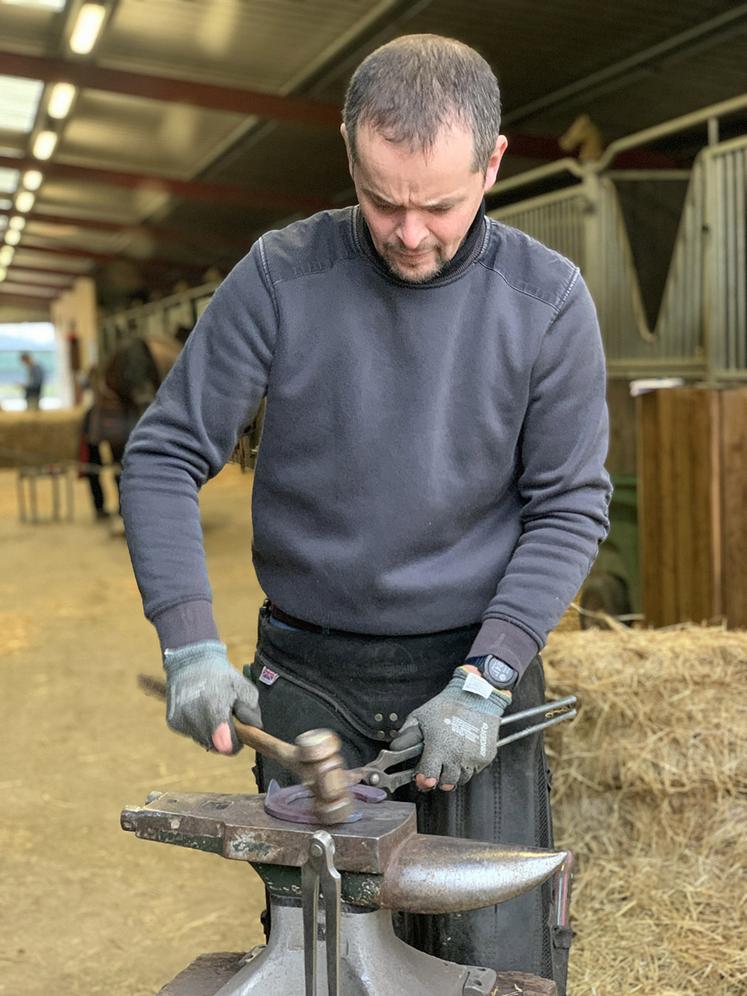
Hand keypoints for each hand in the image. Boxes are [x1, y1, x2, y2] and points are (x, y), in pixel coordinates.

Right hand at [163, 640, 261, 754]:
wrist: (192, 662)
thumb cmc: (222, 676)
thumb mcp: (243, 687)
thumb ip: (251, 709)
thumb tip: (254, 728)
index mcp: (213, 705)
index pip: (226, 742)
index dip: (236, 744)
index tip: (241, 738)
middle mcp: (193, 715)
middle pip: (216, 745)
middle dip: (226, 736)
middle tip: (229, 718)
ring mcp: (181, 720)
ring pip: (203, 741)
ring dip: (212, 733)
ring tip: (214, 711)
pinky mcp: (173, 723)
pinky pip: (192, 734)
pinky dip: (200, 728)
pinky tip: (202, 711)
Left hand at [389, 666, 510, 790]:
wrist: (476, 696)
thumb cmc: (448, 705)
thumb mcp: (420, 716)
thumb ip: (406, 735)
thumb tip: (395, 748)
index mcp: (439, 748)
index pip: (429, 779)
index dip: (423, 780)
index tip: (422, 777)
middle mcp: (457, 756)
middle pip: (446, 784)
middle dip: (439, 779)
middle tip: (436, 769)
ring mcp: (473, 758)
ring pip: (461, 780)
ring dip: (454, 774)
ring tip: (450, 760)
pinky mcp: (485, 757)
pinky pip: (475, 770)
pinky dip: (468, 766)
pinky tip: (463, 753)